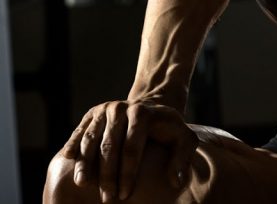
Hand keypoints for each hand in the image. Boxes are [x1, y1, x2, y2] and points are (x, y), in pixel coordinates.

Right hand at [60, 100, 198, 201]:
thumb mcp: (185, 140)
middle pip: (109, 147)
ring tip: (82, 183)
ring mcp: (105, 109)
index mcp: (143, 115)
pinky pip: (80, 131)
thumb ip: (182, 159)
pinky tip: (67, 159)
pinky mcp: (93, 113)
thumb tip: (176, 182)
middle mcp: (121, 109)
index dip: (127, 174)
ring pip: (91, 139)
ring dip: (85, 163)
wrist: (152, 106)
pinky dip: (73, 144)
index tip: (124, 195)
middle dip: (107, 175)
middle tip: (106, 198)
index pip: (132, 149)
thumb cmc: (169, 129)